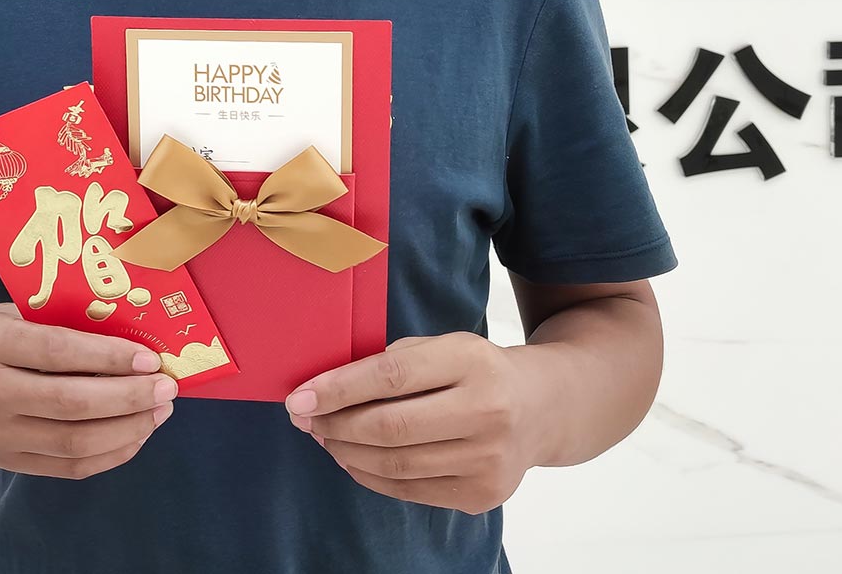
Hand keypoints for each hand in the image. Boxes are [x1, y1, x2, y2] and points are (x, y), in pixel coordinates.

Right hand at [0, 302, 176, 478]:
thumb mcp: (8, 312)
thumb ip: (56, 321)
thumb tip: (129, 333)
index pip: (57, 352)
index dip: (108, 357)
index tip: (150, 357)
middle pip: (71, 404)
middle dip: (129, 398)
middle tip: (167, 387)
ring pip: (74, 443)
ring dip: (127, 429)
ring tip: (159, 411)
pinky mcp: (6, 461)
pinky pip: (68, 468)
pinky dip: (110, 454)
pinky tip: (135, 434)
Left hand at [285, 333, 536, 514]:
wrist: (543, 409)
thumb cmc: (477, 371)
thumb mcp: (444, 346)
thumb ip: (392, 362)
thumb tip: (324, 390)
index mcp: (472, 361)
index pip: (391, 376)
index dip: (338, 389)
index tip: (298, 397)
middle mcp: (487, 412)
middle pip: (389, 427)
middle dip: (334, 425)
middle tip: (304, 419)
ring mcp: (488, 460)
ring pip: (395, 465)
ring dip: (346, 452)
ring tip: (324, 436)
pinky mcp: (483, 495)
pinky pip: (410, 490)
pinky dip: (370, 476)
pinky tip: (352, 458)